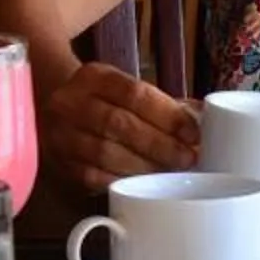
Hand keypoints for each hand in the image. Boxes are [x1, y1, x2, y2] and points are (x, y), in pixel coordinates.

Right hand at [43, 63, 199, 194]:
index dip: (167, 115)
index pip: (133, 93)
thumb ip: (163, 103)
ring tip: (169, 172)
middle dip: (159, 144)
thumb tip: (206, 118)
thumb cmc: (104, 101)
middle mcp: (70, 102)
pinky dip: (121, 180)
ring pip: (105, 153)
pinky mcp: (60, 164)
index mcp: (93, 76)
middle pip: (118, 124)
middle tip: (186, 158)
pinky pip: (92, 177)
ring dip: (143, 166)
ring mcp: (61, 135)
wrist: (53, 108)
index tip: (193, 133)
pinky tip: (141, 182)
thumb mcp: (125, 89)